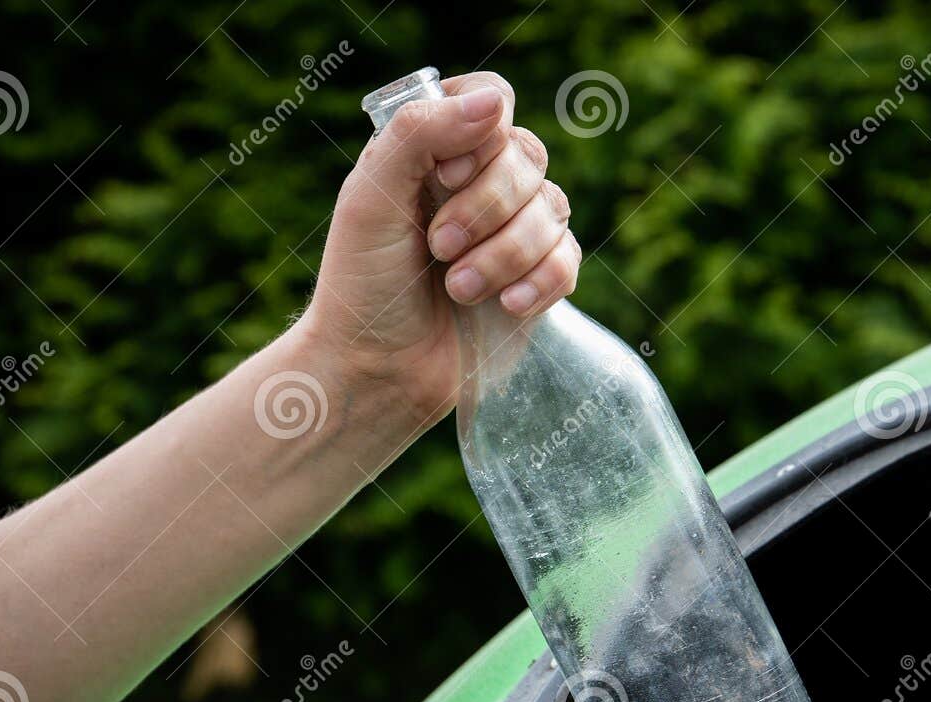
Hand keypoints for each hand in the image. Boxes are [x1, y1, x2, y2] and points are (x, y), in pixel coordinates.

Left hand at [301, 71, 580, 424]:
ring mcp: (514, 231)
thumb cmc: (362, 285)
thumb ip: (420, 133)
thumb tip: (494, 102)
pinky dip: (538, 282)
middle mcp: (480, 184)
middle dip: (486, 207)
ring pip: (552, 209)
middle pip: (527, 155)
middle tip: (438, 248)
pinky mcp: (538, 279)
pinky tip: (504, 307)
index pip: (492, 100)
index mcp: (436, 151)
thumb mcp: (370, 197)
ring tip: (458, 290)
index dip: (481, 135)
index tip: (442, 178)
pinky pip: (569, 260)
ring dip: (504, 253)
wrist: (378, 371)